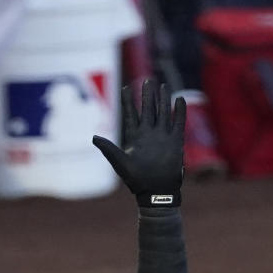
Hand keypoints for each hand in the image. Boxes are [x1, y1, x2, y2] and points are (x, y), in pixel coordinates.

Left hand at [93, 82, 185, 207]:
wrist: (156, 192)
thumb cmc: (136, 181)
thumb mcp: (120, 163)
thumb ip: (108, 149)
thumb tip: (94, 137)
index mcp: (135, 137)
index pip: (131, 114)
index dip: (128, 101)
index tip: (125, 87)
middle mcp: (149, 134)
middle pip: (148, 109)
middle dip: (147, 95)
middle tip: (147, 80)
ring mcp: (162, 137)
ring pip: (163, 113)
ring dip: (162, 100)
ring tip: (162, 85)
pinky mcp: (175, 142)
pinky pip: (178, 123)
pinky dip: (179, 111)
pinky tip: (179, 99)